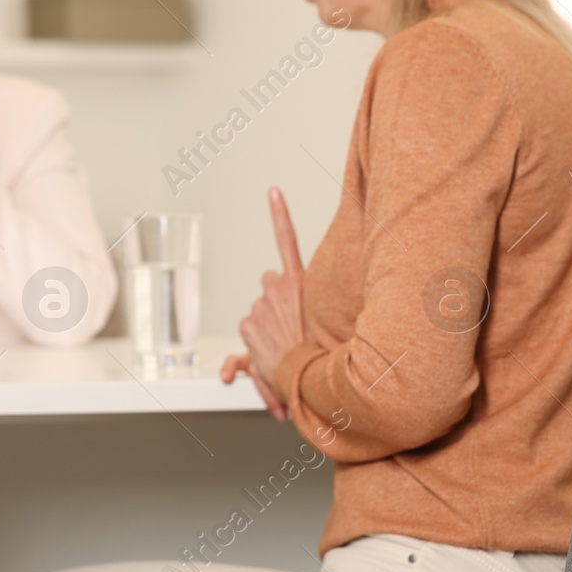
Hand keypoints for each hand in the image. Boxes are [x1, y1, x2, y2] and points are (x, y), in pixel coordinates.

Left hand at [229, 187, 307, 416]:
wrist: (313, 380)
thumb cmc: (324, 353)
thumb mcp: (324, 327)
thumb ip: (312, 316)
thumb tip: (305, 319)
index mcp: (300, 283)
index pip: (287, 240)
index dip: (279, 213)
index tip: (271, 190)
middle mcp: (278, 289)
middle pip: (269, 283)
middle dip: (274, 299)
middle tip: (289, 322)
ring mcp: (260, 306)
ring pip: (258, 311)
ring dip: (265, 326)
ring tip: (284, 345)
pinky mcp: (248, 324)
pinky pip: (247, 332)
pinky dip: (248, 349)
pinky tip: (260, 359)